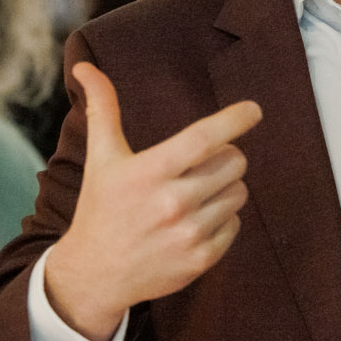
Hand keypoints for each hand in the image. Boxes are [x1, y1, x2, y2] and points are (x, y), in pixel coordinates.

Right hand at [43, 64, 262, 340]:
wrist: (94, 274)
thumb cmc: (102, 208)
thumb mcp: (101, 158)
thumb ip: (103, 109)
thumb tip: (86, 66)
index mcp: (149, 172)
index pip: (204, 137)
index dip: (234, 120)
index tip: (254, 109)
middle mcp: (172, 203)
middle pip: (234, 162)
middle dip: (224, 158)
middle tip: (199, 167)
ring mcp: (189, 233)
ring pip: (239, 193)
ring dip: (223, 189)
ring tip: (192, 197)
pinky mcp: (201, 259)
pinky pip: (236, 224)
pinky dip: (222, 219)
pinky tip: (193, 223)